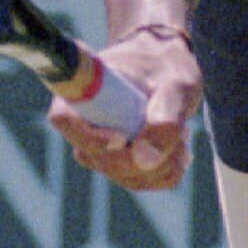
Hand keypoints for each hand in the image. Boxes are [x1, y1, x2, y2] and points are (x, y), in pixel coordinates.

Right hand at [47, 27, 200, 190]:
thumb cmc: (168, 66)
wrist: (169, 67)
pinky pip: (139, 181)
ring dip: (161, 163)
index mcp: (85, 87)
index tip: (123, 138)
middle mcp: (83, 120)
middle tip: (180, 130)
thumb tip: (145, 158)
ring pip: (123, 175)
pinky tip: (180, 147)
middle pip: (99, 158)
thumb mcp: (177, 82)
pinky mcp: (116, 161)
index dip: (90, 136)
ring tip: (183, 132)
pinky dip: (166, 171)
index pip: (63, 117)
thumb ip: (166, 114)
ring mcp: (97, 145)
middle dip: (144, 154)